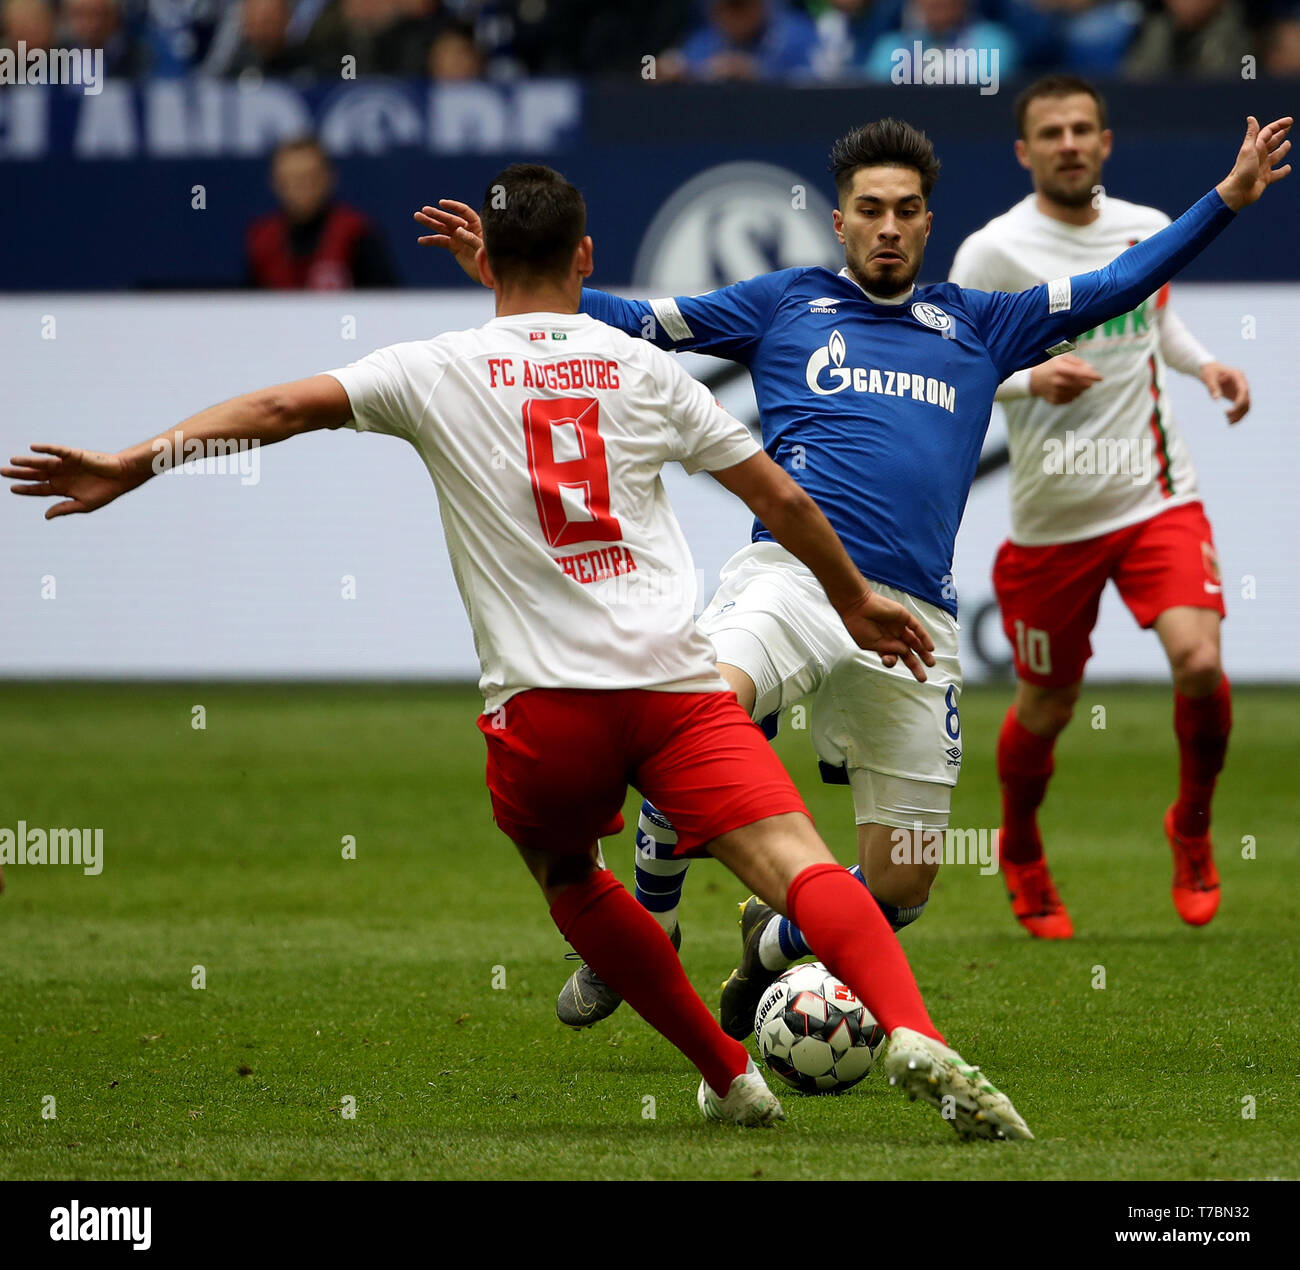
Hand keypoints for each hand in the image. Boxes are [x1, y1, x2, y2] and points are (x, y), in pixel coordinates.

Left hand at [3, 444, 143, 517]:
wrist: (121, 477)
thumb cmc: (106, 492)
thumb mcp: (84, 505)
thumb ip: (64, 509)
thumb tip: (45, 516)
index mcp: (63, 488)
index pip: (40, 488)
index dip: (26, 489)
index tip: (12, 488)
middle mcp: (61, 475)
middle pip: (36, 475)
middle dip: (19, 474)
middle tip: (2, 471)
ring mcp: (66, 464)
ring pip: (42, 463)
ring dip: (28, 462)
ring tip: (12, 461)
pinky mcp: (73, 455)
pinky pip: (56, 451)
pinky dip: (46, 449)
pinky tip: (33, 448)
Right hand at [414, 199, 487, 284]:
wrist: (489, 273)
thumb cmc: (490, 258)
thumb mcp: (482, 248)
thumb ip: (471, 239)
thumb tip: (458, 230)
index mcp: (476, 224)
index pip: (463, 211)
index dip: (453, 206)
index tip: (441, 203)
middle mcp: (466, 228)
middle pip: (449, 219)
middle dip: (436, 214)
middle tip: (424, 210)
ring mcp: (459, 237)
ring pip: (442, 228)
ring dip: (429, 222)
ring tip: (417, 216)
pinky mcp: (454, 247)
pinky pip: (441, 242)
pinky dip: (431, 241)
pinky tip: (421, 240)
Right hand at [834, 590, 935, 682]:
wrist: (856, 606)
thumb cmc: (859, 624)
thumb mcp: (872, 644)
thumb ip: (888, 649)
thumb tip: (904, 651)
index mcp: (881, 644)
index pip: (892, 656)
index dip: (891, 661)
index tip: (887, 661)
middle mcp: (892, 636)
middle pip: (907, 653)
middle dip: (915, 666)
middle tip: (922, 678)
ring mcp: (898, 627)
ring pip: (915, 641)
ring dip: (923, 653)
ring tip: (930, 664)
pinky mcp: (904, 617)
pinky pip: (917, 629)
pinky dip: (924, 638)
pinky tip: (930, 648)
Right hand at [1029, 354, 1102, 403]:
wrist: (1032, 380)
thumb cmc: (1050, 366)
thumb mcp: (1062, 358)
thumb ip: (1078, 362)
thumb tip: (1091, 368)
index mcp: (1059, 368)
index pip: (1081, 373)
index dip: (1092, 376)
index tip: (1100, 378)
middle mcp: (1058, 381)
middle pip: (1082, 385)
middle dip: (1087, 382)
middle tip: (1086, 379)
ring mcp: (1056, 392)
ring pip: (1078, 393)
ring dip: (1080, 388)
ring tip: (1073, 383)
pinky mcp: (1055, 401)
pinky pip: (1071, 399)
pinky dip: (1072, 394)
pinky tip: (1066, 389)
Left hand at [1199, 361, 1249, 422]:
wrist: (1209, 369)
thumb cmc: (1209, 371)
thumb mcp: (1208, 377)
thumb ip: (1213, 387)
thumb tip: (1216, 399)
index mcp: (1238, 376)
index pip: (1243, 390)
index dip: (1240, 401)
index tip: (1232, 409)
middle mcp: (1242, 383)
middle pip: (1247, 399)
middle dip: (1239, 410)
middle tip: (1227, 418)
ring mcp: (1241, 390)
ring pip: (1246, 405)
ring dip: (1240, 415)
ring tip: (1229, 423)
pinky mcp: (1236, 395)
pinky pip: (1241, 407)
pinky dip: (1237, 414)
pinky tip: (1229, 421)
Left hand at [1216, 115, 1291, 210]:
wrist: (1237, 192)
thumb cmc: (1242, 171)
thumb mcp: (1248, 150)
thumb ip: (1251, 134)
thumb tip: (1250, 118)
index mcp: (1256, 148)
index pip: (1268, 132)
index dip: (1279, 125)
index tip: (1290, 121)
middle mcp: (1259, 156)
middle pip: (1272, 142)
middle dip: (1280, 134)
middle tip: (1288, 127)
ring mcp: (1263, 168)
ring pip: (1275, 156)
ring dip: (1282, 150)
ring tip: (1288, 144)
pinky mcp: (1265, 179)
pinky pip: (1277, 174)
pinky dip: (1283, 171)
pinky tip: (1288, 168)